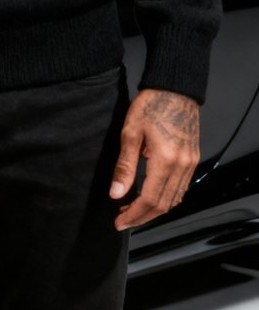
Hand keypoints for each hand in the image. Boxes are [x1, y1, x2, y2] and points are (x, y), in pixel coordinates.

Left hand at [109, 88, 199, 230]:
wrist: (175, 88)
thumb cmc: (150, 105)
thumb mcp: (130, 133)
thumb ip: (124, 167)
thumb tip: (115, 194)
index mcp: (165, 161)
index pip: (149, 199)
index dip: (133, 215)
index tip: (118, 222)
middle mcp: (182, 166)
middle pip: (164, 205)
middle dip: (143, 217)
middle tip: (124, 220)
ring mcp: (190, 163)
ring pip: (174, 199)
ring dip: (155, 209)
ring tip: (133, 210)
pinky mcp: (193, 159)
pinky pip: (181, 188)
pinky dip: (167, 198)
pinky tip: (152, 196)